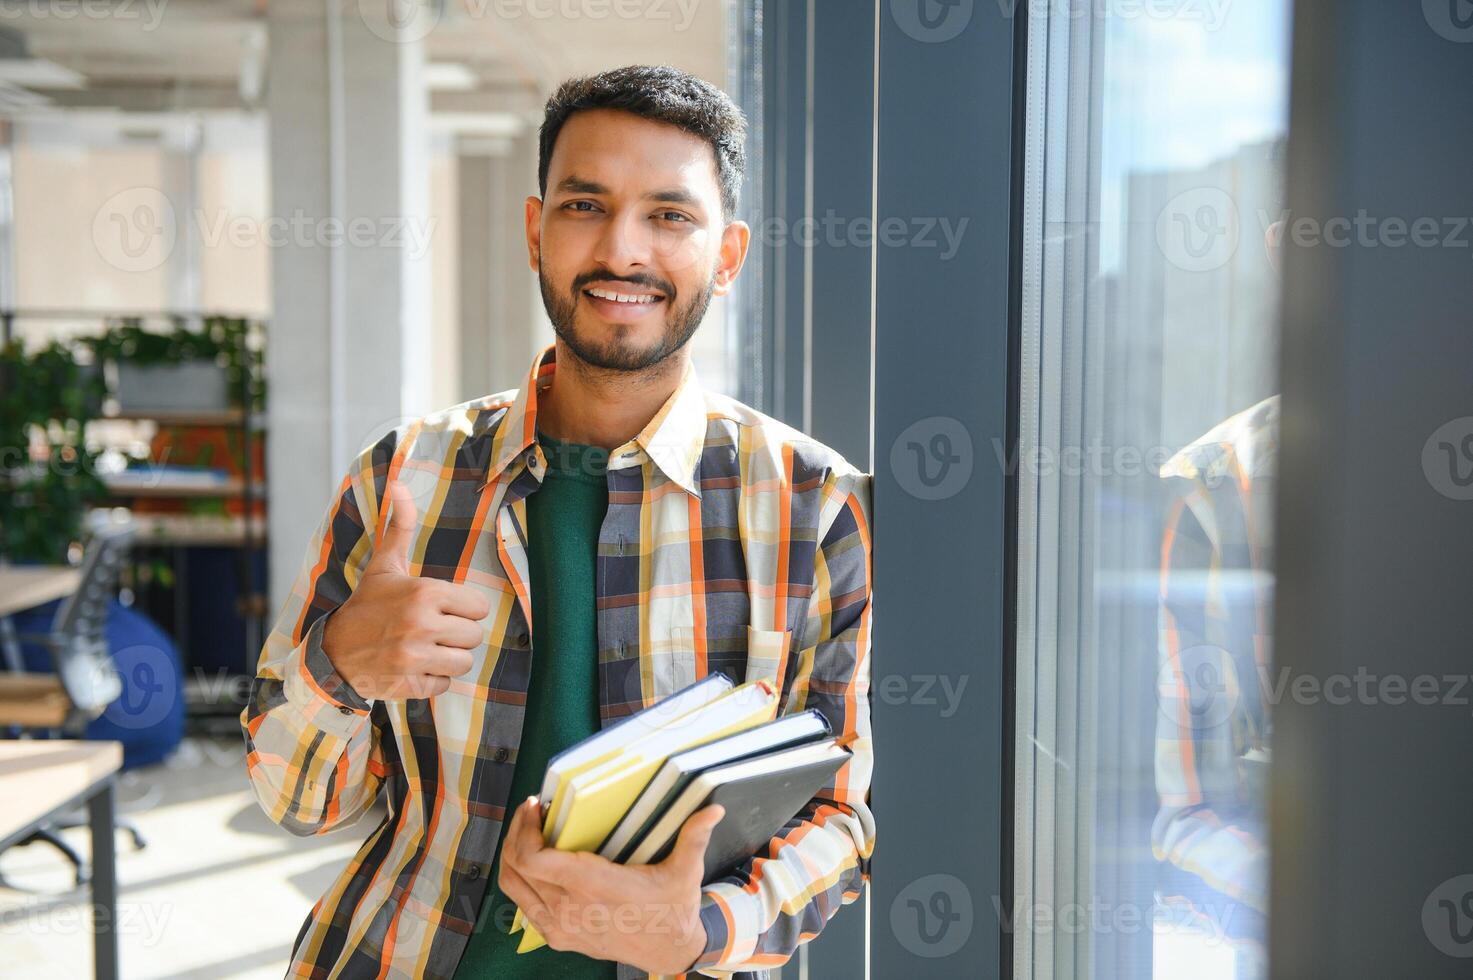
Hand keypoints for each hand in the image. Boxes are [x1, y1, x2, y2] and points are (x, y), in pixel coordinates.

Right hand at [321, 479, 491, 699]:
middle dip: (456, 635)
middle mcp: (422, 626)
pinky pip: (445, 685)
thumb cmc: (365, 606)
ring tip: (424, 648)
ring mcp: (415, 658)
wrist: (331, 653)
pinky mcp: (410, 686)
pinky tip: (413, 667)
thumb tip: (398, 483)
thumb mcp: (384, 565)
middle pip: (474, 636)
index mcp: (424, 593)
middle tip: (430, 630)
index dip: (462, 609)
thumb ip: (399, 526)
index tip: (441, 608)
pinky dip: (433, 679)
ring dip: (448, 658)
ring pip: (464, 662)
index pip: (478, 607)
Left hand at [498, 795, 722, 972]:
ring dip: (513, 854)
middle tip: (532, 810)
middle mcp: (569, 908)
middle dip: (517, 831)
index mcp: (593, 887)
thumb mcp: (686, 871)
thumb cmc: (673, 909)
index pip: (534, 859)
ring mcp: (559, 926)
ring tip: (528, 830)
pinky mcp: (557, 936)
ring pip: (513, 886)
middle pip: (516, 866)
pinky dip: (521, 878)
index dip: (525, 829)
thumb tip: (714, 808)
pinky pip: (523, 904)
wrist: (668, 952)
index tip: (537, 805)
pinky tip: (536, 860)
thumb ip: (694, 836)